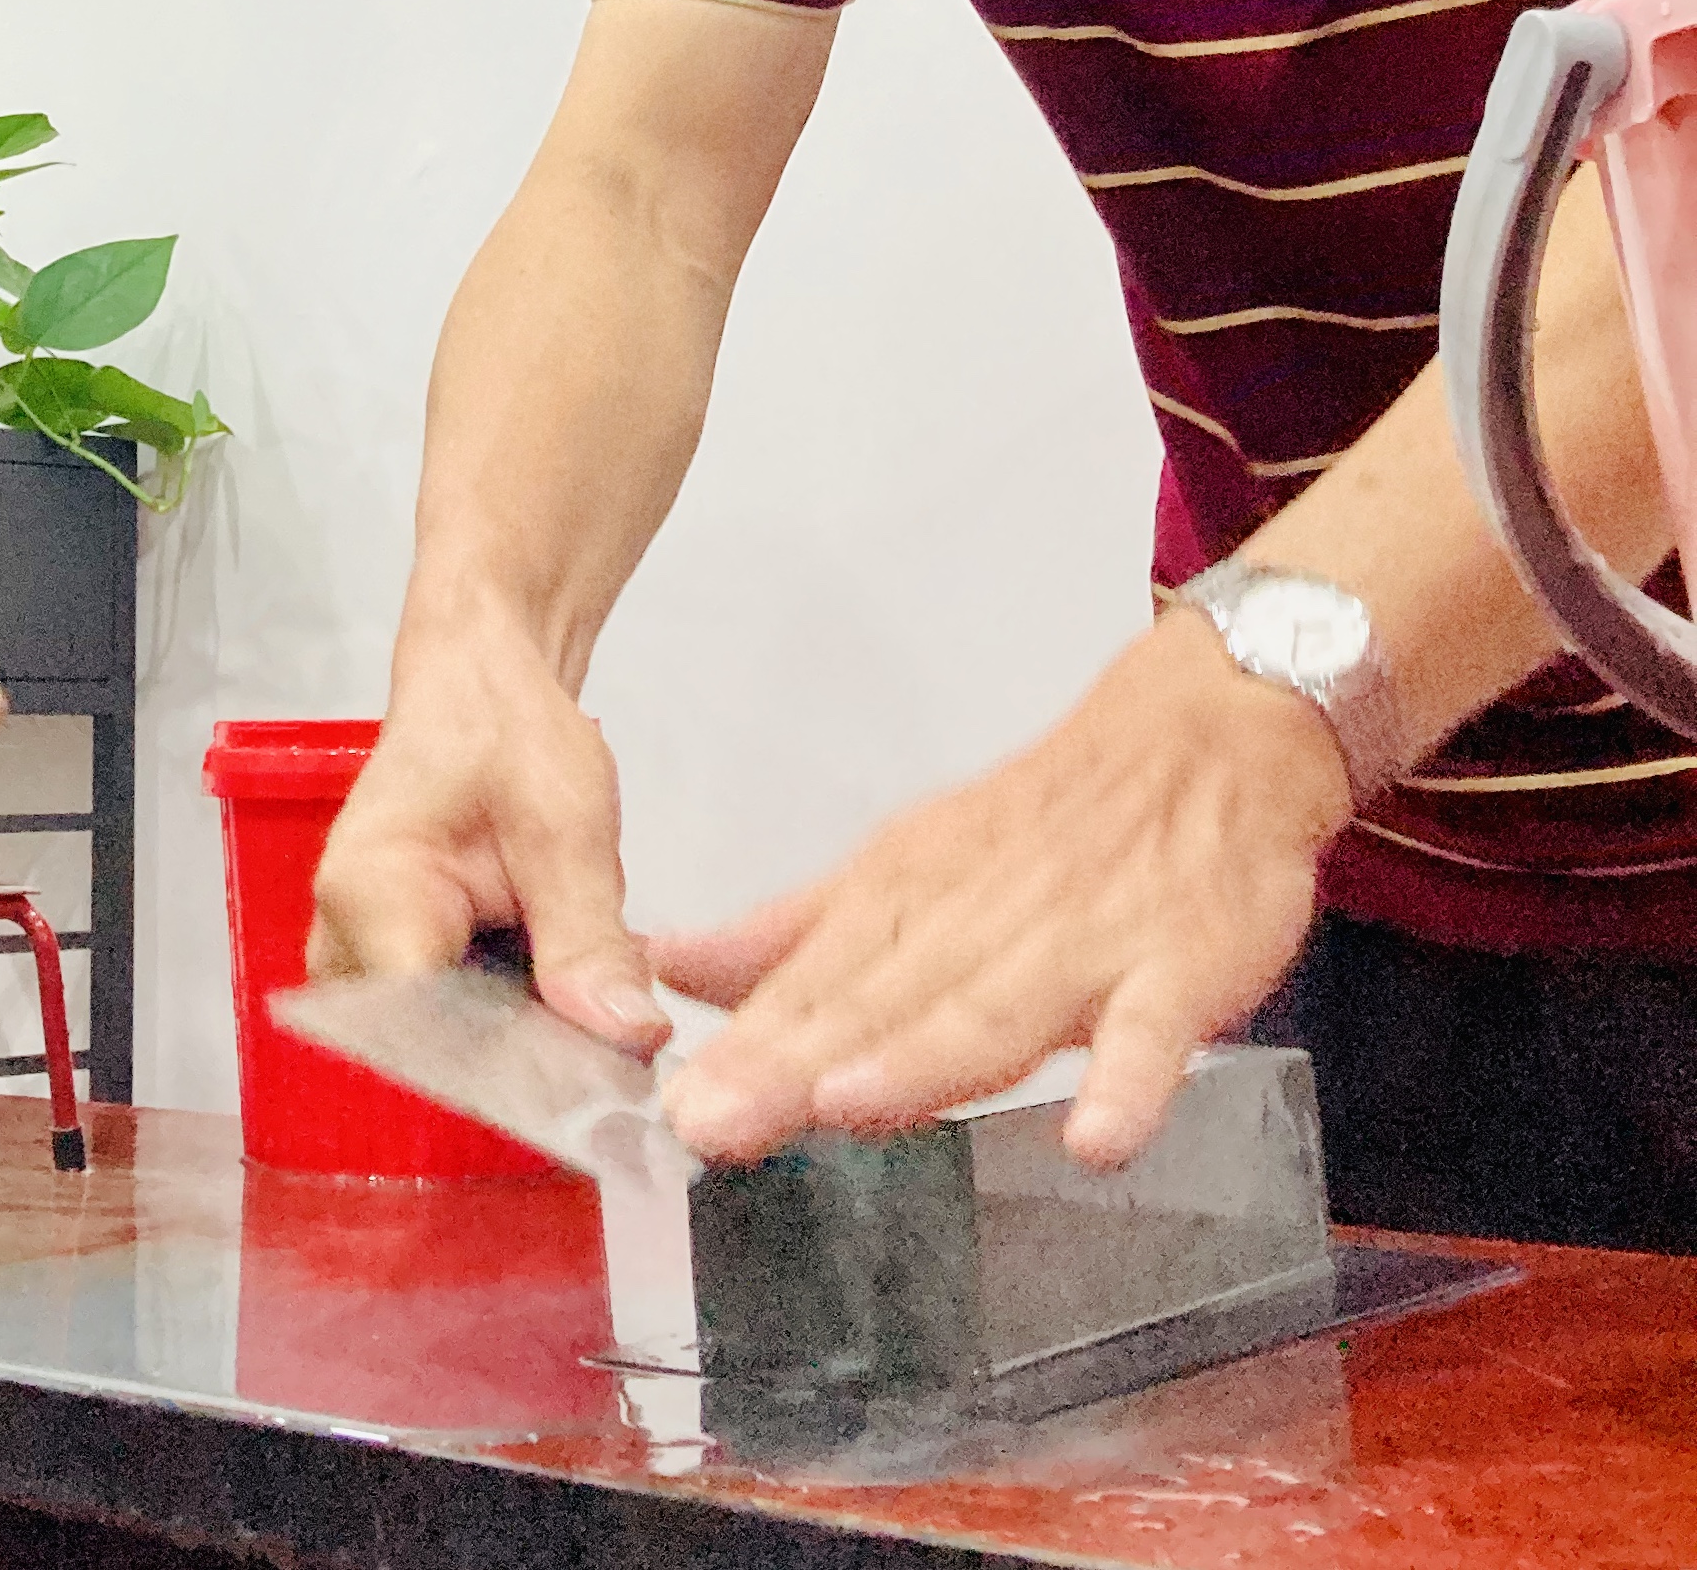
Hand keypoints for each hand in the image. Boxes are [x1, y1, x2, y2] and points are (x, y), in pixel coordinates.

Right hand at [306, 619, 666, 1050]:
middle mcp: (344, 944)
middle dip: (541, 1055)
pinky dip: (521, 1015)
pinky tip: (564, 976)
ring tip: (592, 976)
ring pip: (457, 1050)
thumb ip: (588, 940)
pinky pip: (459, 1028)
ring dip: (536, 1036)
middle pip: (442, 1054)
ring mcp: (361, 963)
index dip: (521, 1069)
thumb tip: (625, 1038)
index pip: (431, 1036)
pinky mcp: (392, 971)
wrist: (479, 686)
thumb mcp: (568, 827)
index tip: (600, 1069)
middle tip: (620, 1018)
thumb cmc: (505, 729)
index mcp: (371, 896)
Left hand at [651, 610, 1348, 1169]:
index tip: (671, 1108)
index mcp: (905, 897)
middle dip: (791, 1066)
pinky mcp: (1178, 965)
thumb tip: (669, 967)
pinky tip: (1096, 1137)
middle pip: (878, 1001)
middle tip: (713, 1123)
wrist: (1204, 736)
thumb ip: (789, 933)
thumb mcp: (904, 864)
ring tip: (847, 1106)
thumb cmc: (1043, 824)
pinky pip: (1156, 1032)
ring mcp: (1080, 946)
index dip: (740, 1046)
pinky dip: (1129, 1083)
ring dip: (921, 1061)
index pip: (811, 981)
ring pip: (991, 1012)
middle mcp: (976, 921)